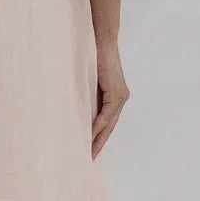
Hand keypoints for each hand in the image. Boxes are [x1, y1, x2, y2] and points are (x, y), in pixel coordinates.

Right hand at [92, 38, 129, 159]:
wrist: (101, 42)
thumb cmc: (93, 58)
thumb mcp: (89, 83)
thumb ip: (88, 96)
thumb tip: (78, 109)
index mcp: (115, 97)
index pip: (108, 122)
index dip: (100, 137)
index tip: (91, 150)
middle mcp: (121, 98)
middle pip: (110, 127)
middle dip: (100, 143)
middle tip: (90, 158)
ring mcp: (120, 96)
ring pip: (109, 123)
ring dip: (99, 138)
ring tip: (89, 152)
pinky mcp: (116, 93)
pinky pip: (107, 114)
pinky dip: (98, 125)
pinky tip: (90, 135)